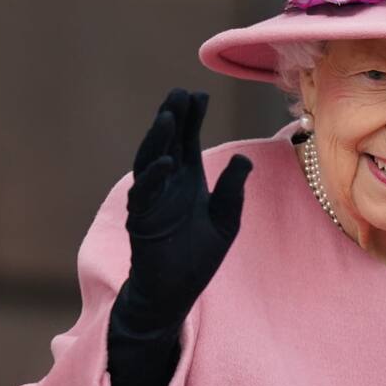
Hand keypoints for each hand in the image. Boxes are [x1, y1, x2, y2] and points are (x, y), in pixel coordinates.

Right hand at [115, 88, 252, 333]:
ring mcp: (151, 200)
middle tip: (179, 93)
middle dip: (172, 118)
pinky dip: (153, 177)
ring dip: (158, 139)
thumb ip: (232, 190)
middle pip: (166, 143)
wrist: (176, 292)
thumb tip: (243, 159)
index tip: (199, 94)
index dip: (191, 118)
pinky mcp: (142, 221)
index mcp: (187, 180)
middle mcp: (167, 184)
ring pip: (150, 161)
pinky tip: (166, 161)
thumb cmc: (198, 257)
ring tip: (168, 116)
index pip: (187, 141)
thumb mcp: (225, 219)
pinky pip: (144, 194)